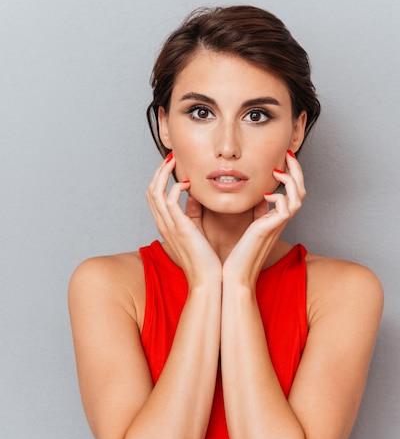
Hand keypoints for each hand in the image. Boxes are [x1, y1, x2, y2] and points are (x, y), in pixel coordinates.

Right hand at [146, 154, 221, 286]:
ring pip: (155, 191)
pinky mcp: (179, 227)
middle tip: (171, 158)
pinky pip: (169, 200)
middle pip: (151, 191)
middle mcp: (164, 225)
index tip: (173, 166)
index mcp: (167, 226)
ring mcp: (169, 226)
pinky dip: (175, 186)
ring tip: (174, 161)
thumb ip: (193, 216)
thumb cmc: (207, 261)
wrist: (209, 280)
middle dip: (159, 172)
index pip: (155, 197)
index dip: (161, 179)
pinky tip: (188, 183)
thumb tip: (196, 200)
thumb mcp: (197, 234)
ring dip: (163, 173)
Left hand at [223, 151, 305, 287]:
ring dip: (292, 178)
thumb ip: (253, 212)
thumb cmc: (236, 256)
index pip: (291, 192)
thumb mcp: (245, 227)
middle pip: (300, 190)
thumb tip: (253, 196)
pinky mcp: (270, 229)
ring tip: (280, 168)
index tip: (281, 161)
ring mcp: (277, 225)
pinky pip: (288, 207)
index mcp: (274, 219)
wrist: (233, 276)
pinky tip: (268, 194)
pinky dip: (281, 196)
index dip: (290, 175)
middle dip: (296, 170)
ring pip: (299, 196)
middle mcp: (279, 221)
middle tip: (287, 154)